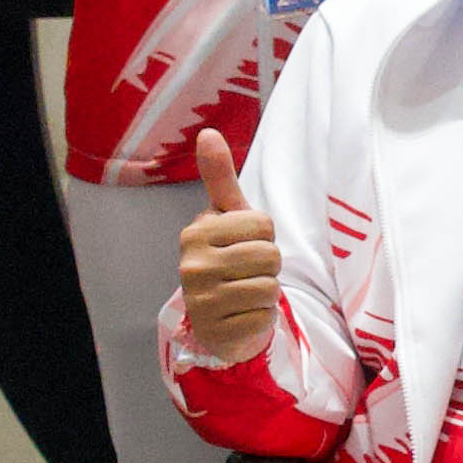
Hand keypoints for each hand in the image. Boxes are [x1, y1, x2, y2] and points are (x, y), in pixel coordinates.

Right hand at [174, 137, 284, 366]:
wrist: (219, 320)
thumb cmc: (228, 258)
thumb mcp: (227, 217)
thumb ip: (220, 177)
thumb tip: (207, 132)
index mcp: (196, 232)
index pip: (263, 224)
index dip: (263, 236)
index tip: (244, 245)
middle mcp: (192, 265)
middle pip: (269, 255)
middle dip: (269, 265)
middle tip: (247, 272)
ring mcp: (202, 301)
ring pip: (269, 286)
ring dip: (267, 292)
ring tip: (245, 292)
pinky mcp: (217, 331)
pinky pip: (264, 315)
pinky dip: (262, 317)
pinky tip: (243, 315)